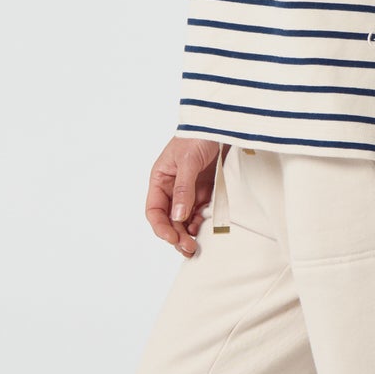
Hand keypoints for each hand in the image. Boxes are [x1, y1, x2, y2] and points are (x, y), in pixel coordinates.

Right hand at [145, 135, 225, 255]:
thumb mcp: (188, 162)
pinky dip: (200, 224)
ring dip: (188, 234)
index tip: (172, 238)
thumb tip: (177, 217)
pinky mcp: (204, 192)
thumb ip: (183, 189)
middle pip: (169, 219)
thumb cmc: (197, 136)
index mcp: (160, 180)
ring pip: (183, 220)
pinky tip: (204, 231)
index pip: (154, 210)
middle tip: (189, 248)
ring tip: (195, 246)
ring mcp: (188, 191)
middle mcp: (171, 188)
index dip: (161, 227)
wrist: (220, 125)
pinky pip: (199, 213)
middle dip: (176, 236)